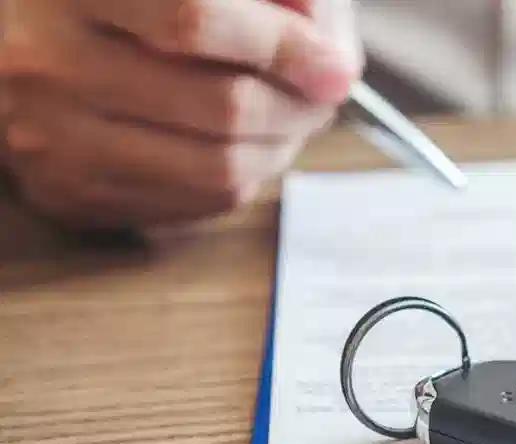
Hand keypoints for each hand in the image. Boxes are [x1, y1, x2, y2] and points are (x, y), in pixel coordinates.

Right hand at [0, 0, 362, 229]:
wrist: (12, 38)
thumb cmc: (117, 1)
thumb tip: (331, 58)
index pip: (195, 19)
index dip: (286, 45)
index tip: (335, 65)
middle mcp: (46, 60)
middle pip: (221, 105)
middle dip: (300, 106)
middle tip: (324, 94)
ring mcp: (49, 135)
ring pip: (218, 168)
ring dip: (283, 148)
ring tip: (295, 118)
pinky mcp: (66, 191)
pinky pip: (195, 203)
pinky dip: (244, 175)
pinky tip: (247, 143)